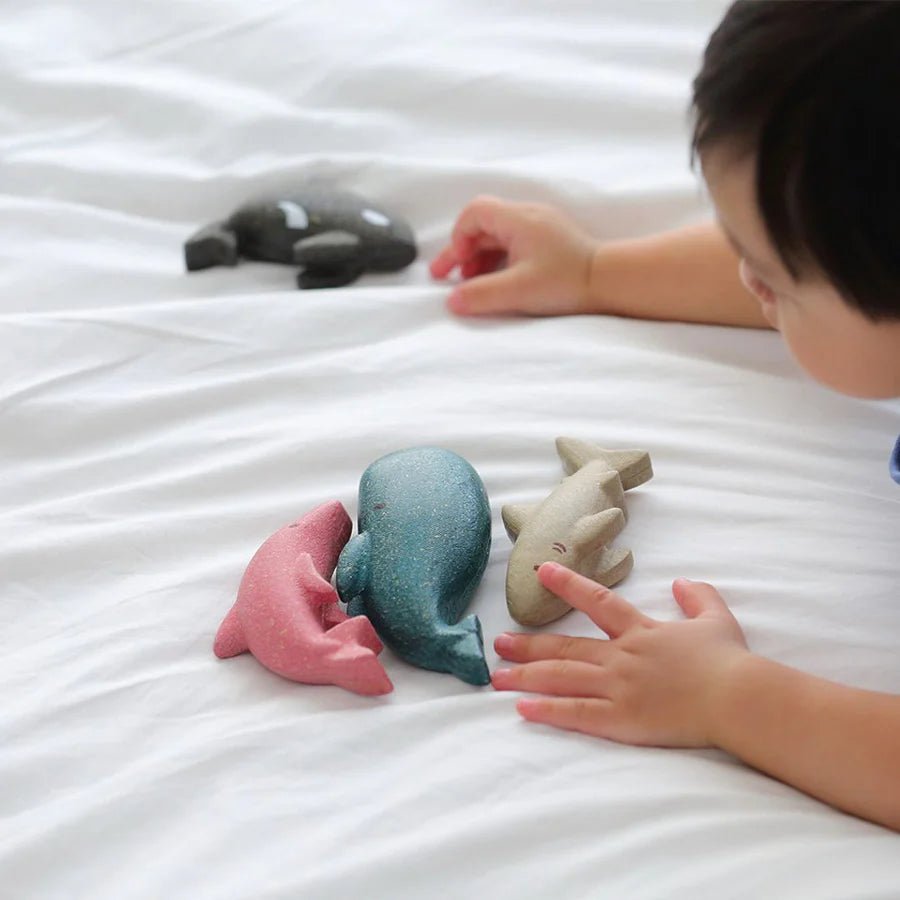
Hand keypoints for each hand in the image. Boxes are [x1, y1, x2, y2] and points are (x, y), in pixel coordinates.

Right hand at [429, 195, 596, 315]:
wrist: (610, 281)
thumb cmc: (569, 282)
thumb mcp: (518, 291)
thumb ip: (481, 295)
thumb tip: (453, 301)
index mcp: (518, 219)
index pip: (474, 213)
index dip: (458, 237)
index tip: (456, 265)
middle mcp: (528, 217)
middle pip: (482, 225)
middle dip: (462, 251)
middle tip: (446, 276)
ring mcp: (540, 228)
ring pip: (497, 236)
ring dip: (479, 257)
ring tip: (471, 282)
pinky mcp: (549, 242)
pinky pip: (513, 244)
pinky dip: (497, 260)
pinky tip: (496, 280)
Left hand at [492, 562, 750, 747]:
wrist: (738, 697)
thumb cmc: (730, 661)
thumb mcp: (716, 619)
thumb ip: (697, 597)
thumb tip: (682, 581)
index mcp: (640, 631)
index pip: (597, 600)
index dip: (568, 585)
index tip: (542, 572)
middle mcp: (622, 656)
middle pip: (565, 648)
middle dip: (529, 645)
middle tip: (498, 644)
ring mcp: (619, 687)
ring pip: (562, 679)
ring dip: (526, 676)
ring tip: (497, 677)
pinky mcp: (623, 719)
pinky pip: (577, 713)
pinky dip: (548, 710)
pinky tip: (522, 709)